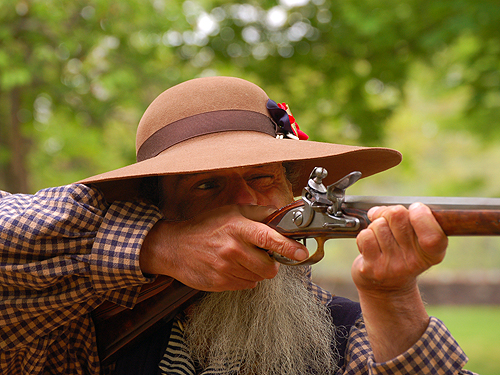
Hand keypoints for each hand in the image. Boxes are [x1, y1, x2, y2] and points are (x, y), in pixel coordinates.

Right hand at [140, 205, 308, 290]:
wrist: (175, 247)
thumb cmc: (205, 226)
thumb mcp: (231, 211)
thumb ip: (259, 213)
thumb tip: (283, 215)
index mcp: (238, 227)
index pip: (270, 238)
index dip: (289, 247)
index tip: (302, 253)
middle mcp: (234, 249)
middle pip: (270, 267)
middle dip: (271, 263)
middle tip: (261, 254)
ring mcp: (227, 268)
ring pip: (259, 278)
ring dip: (257, 270)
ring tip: (242, 258)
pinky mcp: (221, 283)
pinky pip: (246, 285)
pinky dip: (245, 278)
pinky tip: (233, 266)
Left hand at [351, 202, 448, 361]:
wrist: (385, 288)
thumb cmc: (400, 256)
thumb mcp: (415, 240)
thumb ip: (410, 219)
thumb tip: (393, 208)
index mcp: (432, 253)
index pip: (432, 228)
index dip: (420, 214)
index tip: (414, 211)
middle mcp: (413, 261)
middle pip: (397, 217)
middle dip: (390, 215)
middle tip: (390, 224)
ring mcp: (390, 267)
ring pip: (376, 226)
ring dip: (375, 226)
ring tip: (381, 239)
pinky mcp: (369, 269)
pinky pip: (363, 238)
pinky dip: (363, 236)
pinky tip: (370, 247)